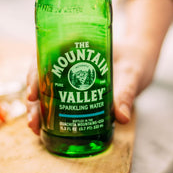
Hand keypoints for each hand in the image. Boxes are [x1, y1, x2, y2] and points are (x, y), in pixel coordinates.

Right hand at [24, 43, 155, 134]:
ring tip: (34, 127)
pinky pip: (55, 98)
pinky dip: (47, 112)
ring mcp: (68, 74)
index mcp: (74, 45)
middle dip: (32, 98)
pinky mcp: (73, 89)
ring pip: (44, 88)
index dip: (34, 73)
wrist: (139, 63)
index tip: (32, 92)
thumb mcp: (131, 74)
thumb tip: (122, 117)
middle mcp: (66, 59)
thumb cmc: (135, 61)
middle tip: (33, 119)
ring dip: (36, 108)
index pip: (45, 54)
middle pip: (40, 75)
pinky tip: (42, 127)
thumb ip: (126, 93)